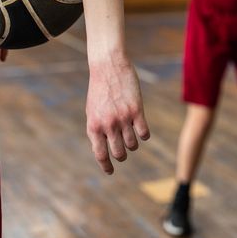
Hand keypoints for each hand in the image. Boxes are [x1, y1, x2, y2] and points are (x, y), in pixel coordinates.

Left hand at [85, 53, 150, 174]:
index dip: (106, 166)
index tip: (111, 171)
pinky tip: (141, 128)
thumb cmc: (99, 89)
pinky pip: (144, 134)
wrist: (108, 66)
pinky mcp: (137, 110)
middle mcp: (108, 125)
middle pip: (119, 153)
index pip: (100, 154)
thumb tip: (103, 150)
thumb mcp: (92, 111)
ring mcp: (123, 118)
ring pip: (132, 145)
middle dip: (122, 155)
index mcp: (93, 126)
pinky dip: (143, 135)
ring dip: (132, 144)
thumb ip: (97, 130)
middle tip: (123, 151)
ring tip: (131, 135)